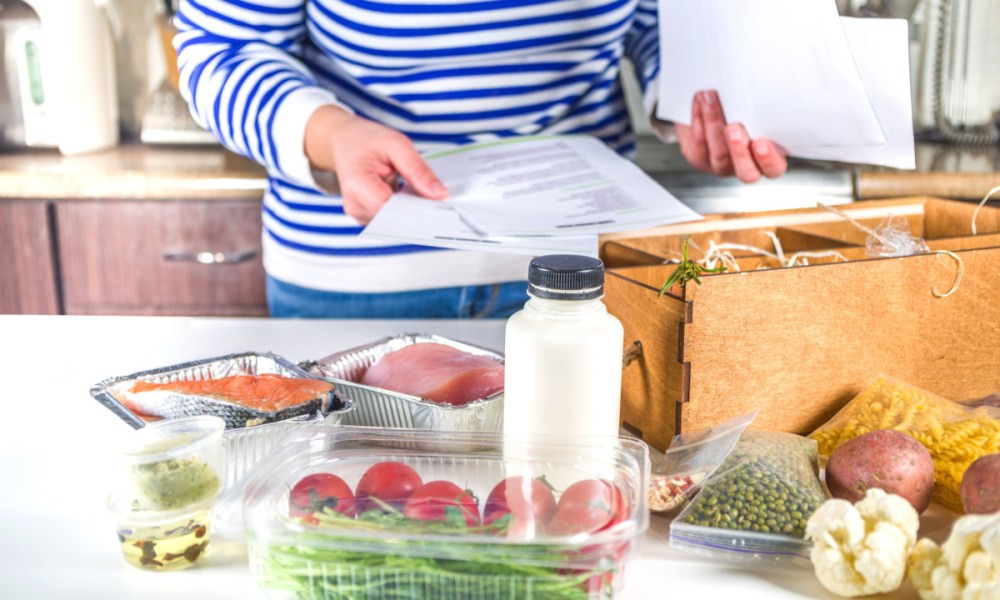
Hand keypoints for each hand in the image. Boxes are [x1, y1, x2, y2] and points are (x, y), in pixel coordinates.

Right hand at [304, 105, 446, 223]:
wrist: (343, 142)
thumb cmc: (365, 140)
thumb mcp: (396, 144)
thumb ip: (418, 170)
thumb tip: (439, 194)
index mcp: (357, 185)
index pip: (392, 210)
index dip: (418, 209)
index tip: (440, 205)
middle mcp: (355, 205)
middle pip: (396, 220)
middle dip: (419, 211)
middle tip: (439, 198)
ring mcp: (359, 214)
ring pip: (396, 223)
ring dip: (412, 210)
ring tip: (417, 190)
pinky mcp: (367, 217)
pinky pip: (392, 221)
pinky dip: (404, 210)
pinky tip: (409, 196)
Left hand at [675, 90, 786, 182]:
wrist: (711, 108)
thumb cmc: (744, 108)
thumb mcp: (759, 109)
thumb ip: (765, 108)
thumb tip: (770, 85)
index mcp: (767, 159)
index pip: (773, 169)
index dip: (768, 159)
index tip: (762, 143)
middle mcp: (744, 167)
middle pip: (745, 172)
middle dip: (739, 150)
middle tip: (733, 129)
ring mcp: (720, 166)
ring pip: (718, 153)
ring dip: (714, 122)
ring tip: (711, 97)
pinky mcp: (698, 157)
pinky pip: (699, 142)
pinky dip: (699, 117)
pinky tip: (700, 99)